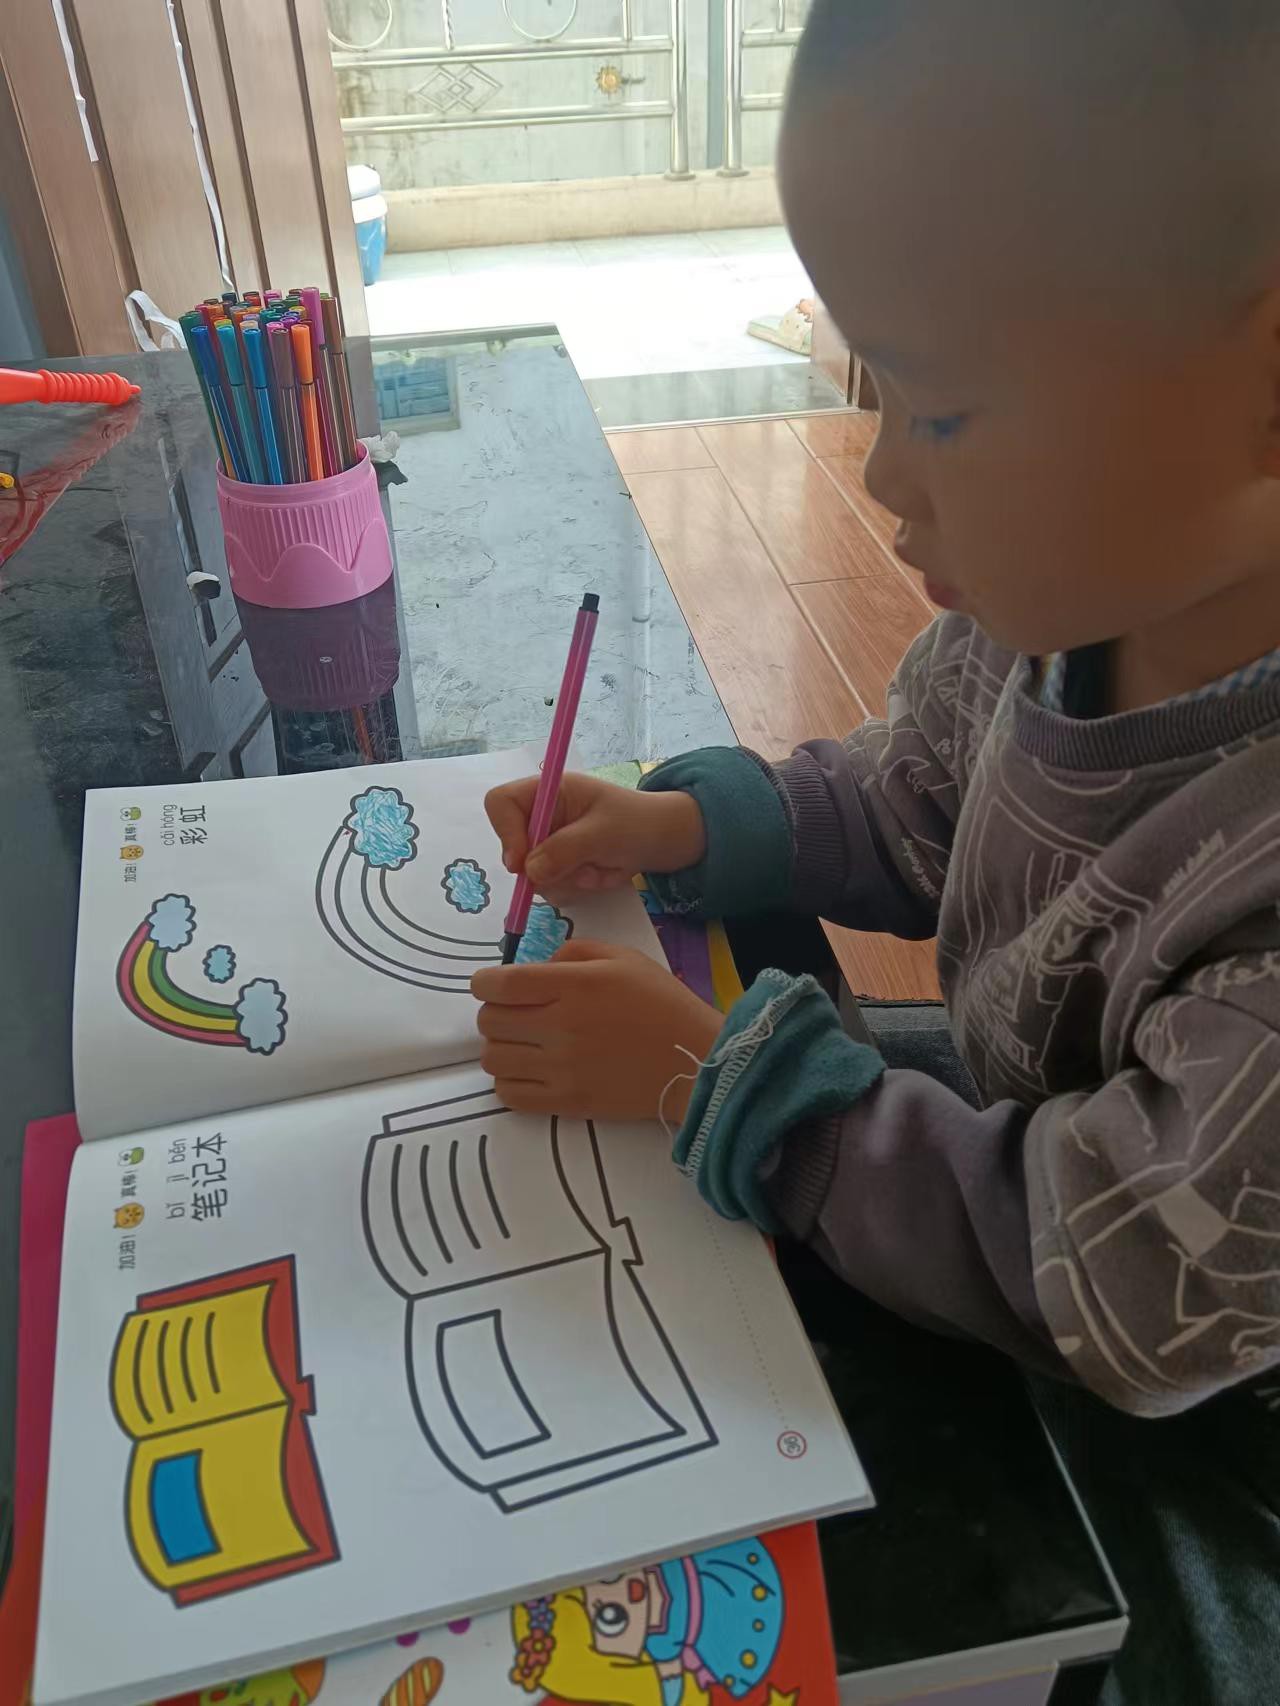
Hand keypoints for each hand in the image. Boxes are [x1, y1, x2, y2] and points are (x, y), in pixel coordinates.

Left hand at [472, 940, 723, 1119]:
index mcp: (574, 986)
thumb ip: (574, 953)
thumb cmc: (662, 1003)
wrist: (694, 1061)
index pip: (500, 985)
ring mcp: (561, 1068)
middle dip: (495, 1013)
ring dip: (501, 1047)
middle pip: (489, 1021)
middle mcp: (561, 1026)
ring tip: (524, 1043)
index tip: (492, 985)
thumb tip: (538, 968)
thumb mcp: (623, 957)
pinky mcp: (567, 1102)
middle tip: (516, 1013)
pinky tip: (531, 1071)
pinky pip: (509, 1094)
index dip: (484, 983)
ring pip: (493, 1058)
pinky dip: (510, 1081)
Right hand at [485, 773, 704, 897]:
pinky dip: (576, 887)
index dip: (506, 832)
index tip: (522, 863)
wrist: (665, 841)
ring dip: (567, 879)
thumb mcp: (604, 833)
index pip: (501, 803)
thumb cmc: (638, 823)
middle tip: (580, 869)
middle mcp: (543, 816)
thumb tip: (529, 871)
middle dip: (546, 866)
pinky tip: (600, 874)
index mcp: (549, 791)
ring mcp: (550, 842)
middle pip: (513, 847)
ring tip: (599, 868)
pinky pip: (551, 887)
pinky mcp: (560, 866)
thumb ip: (565, 849)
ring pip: (533, 874)